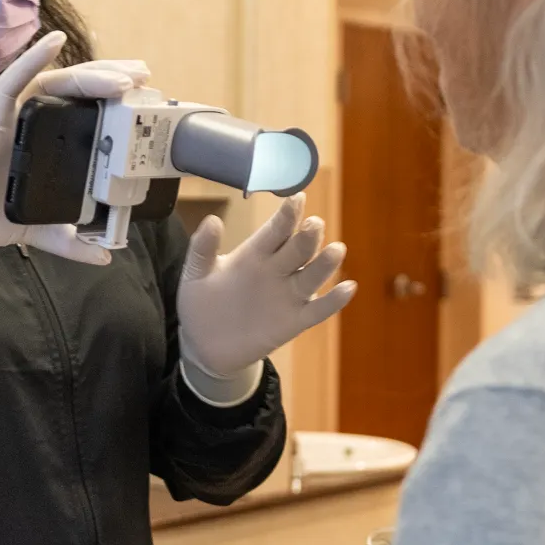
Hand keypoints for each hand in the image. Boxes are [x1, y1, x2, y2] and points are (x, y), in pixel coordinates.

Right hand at [0, 31, 147, 264]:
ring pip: (55, 83)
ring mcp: (11, 119)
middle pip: (78, 92)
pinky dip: (32, 59)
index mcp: (44, 144)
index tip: (148, 103)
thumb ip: (67, 240)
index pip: (85, 114)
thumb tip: (104, 256)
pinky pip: (11, 83)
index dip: (116, 104)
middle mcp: (30, 124)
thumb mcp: (33, 230)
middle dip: (113, 80)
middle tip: (146, 76)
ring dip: (91, 73)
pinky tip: (53, 40)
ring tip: (124, 73)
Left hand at [177, 196, 355, 379]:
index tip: (297, 199)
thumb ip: (203, 249)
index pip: (276, 229)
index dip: (288, 215)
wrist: (205, 345)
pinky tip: (348, 288)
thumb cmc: (201, 304)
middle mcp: (277, 270)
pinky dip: (334, 301)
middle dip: (308, 236)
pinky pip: (318, 310)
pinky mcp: (294, 321)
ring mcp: (288, 295)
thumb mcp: (196, 274)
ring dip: (325, 264)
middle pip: (299, 249)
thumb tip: (212, 220)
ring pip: (312, 276)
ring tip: (336, 250)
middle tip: (314, 224)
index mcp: (255, 253)